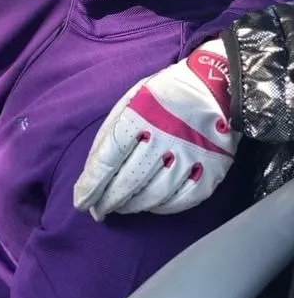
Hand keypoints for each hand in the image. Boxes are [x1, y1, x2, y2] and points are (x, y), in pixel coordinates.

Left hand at [74, 39, 239, 220]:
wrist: (215, 87)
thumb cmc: (163, 96)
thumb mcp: (130, 101)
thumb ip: (110, 134)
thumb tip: (92, 172)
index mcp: (140, 115)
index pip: (109, 158)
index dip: (92, 184)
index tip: (81, 202)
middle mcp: (165, 137)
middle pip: (129, 181)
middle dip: (109, 200)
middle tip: (98, 209)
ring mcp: (191, 157)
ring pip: (153, 196)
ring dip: (132, 206)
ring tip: (121, 207)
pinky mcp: (211, 172)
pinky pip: (180, 201)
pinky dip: (160, 208)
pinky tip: (149, 205)